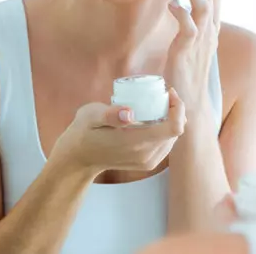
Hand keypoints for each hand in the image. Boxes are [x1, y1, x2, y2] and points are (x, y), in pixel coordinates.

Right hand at [51, 90, 186, 174]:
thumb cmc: (83, 133)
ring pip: (172, 137)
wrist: (77, 159)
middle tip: (162, 94)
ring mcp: (148, 162)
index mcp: (136, 143)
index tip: (169, 92)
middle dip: (174, 110)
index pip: (174, 128)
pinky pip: (166, 143)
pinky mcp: (148, 163)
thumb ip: (109, 114)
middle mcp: (147, 155)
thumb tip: (129, 113)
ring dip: (170, 119)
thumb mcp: (90, 117)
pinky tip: (154, 118)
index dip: (178, 107)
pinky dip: (165, 129)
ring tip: (158, 104)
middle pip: (176, 130)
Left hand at [165, 0, 221, 110]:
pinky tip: (173, 4)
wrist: (191, 102)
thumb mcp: (192, 41)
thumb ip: (191, 21)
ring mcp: (201, 40)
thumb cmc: (188, 71)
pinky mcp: (187, 52)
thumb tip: (182, 4)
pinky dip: (182, 14)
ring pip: (202, 4)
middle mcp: (210, 28)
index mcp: (211, 24)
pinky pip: (188, 28)